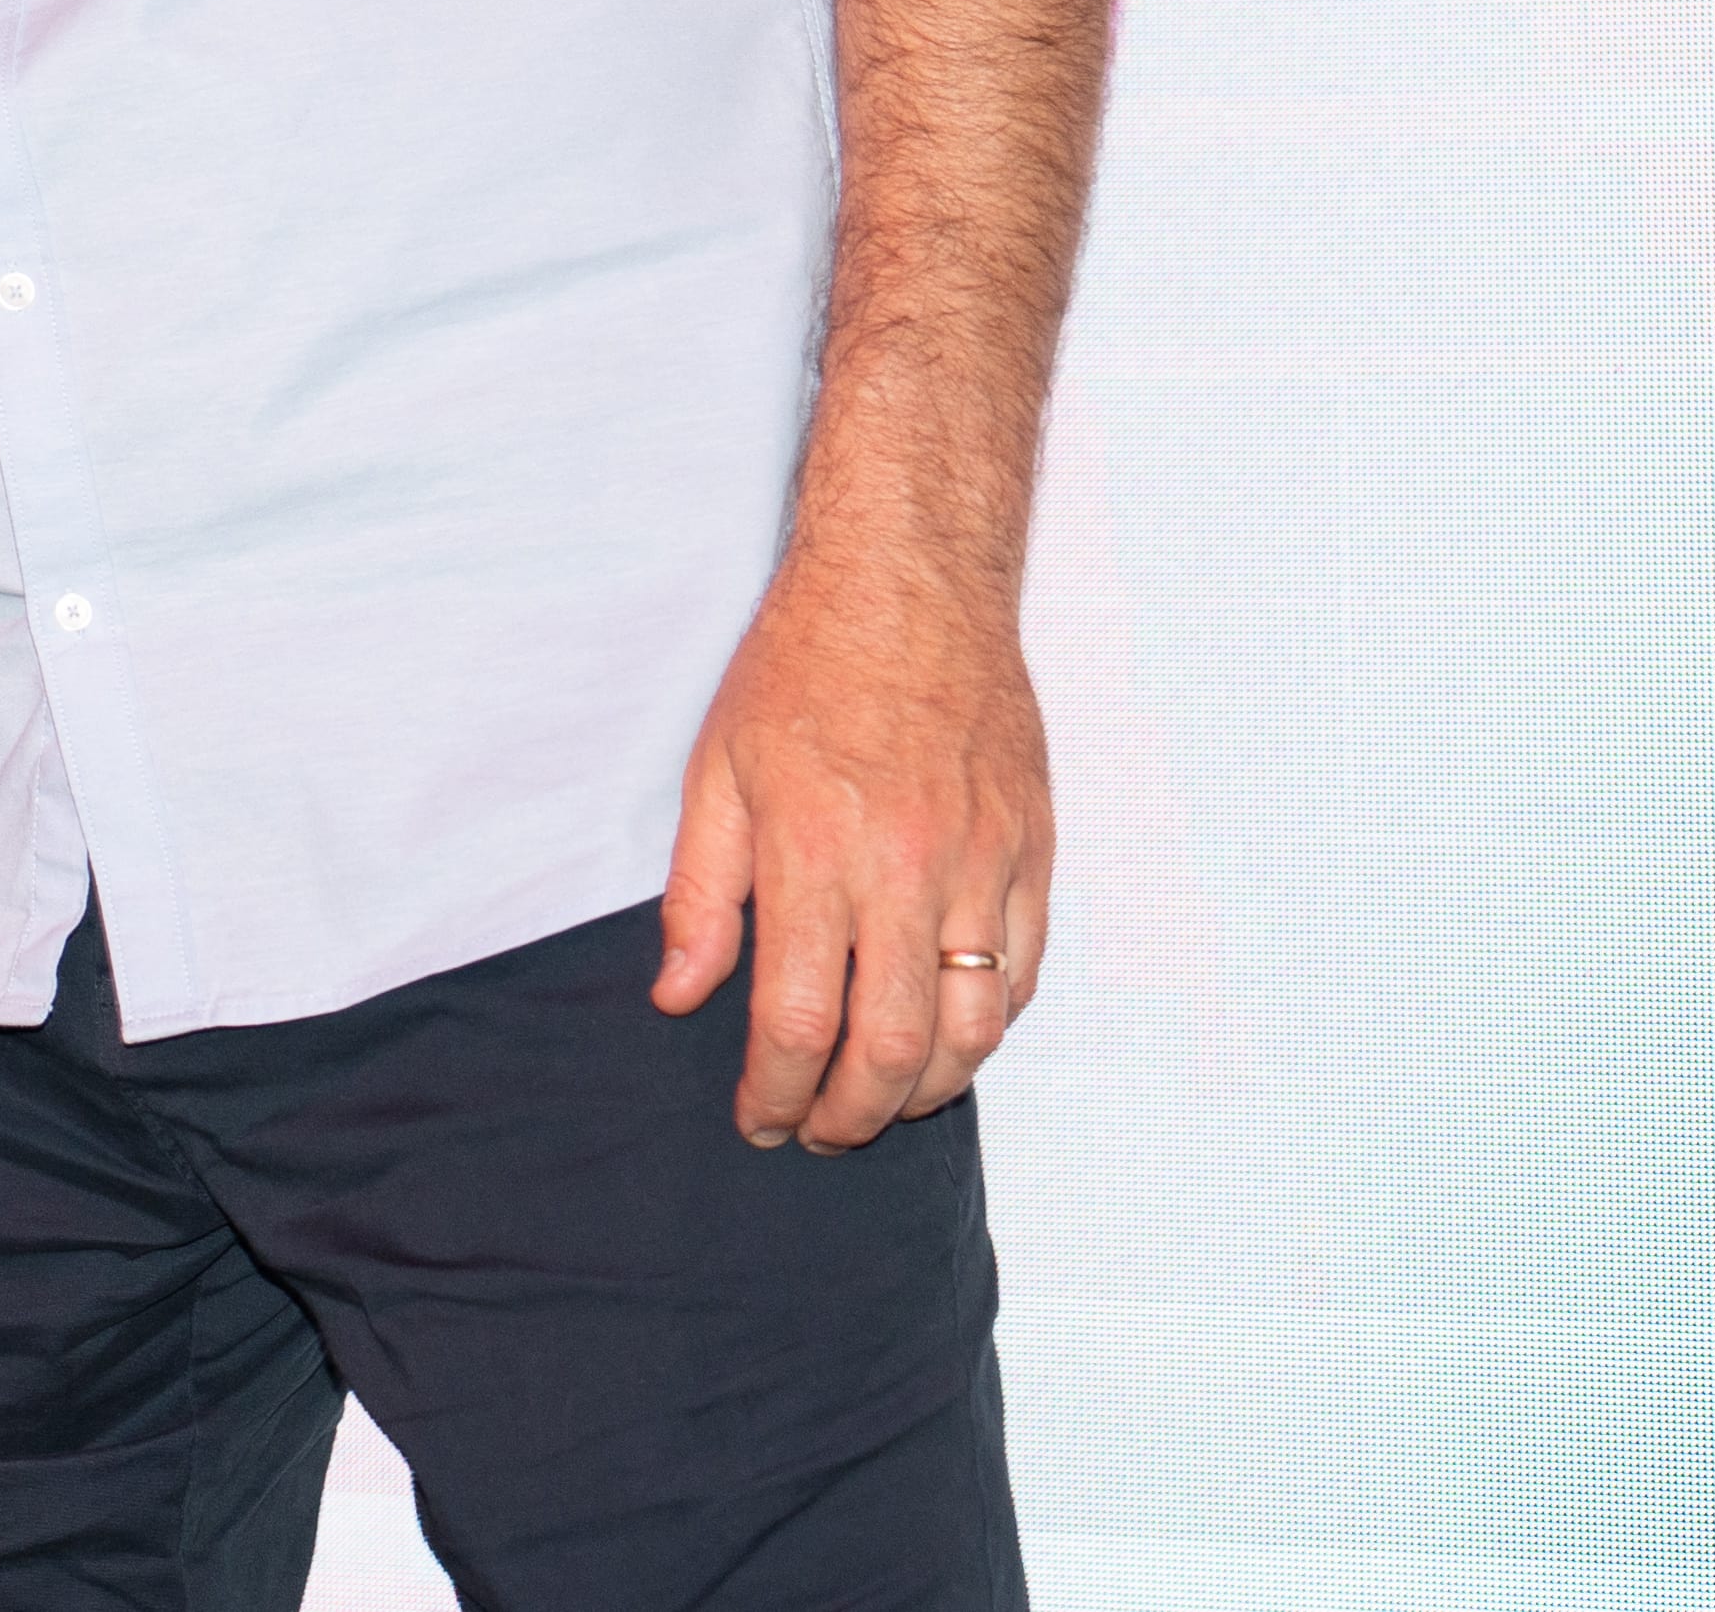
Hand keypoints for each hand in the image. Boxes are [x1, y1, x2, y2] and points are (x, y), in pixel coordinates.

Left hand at [653, 550, 1051, 1147]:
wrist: (909, 582)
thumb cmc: (800, 669)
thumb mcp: (714, 772)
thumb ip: (699, 897)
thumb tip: (680, 998)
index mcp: (814, 851)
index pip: (796, 1022)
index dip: (773, 1093)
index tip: (757, 1118)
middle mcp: (907, 868)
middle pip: (891, 1050)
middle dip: (850, 1118)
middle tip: (817, 1132)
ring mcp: (984, 863)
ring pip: (973, 1029)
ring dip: (924, 1090)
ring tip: (878, 1102)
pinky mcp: (1034, 851)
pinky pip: (1022, 973)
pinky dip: (986, 1027)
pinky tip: (943, 1036)